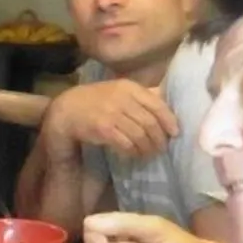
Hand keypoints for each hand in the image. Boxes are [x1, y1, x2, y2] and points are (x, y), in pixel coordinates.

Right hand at [44, 79, 180, 159]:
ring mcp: (112, 114)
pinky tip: (134, 154)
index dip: (169, 120)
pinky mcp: (104, 129)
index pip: (156, 104)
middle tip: (162, 148)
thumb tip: (166, 100)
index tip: (175, 133)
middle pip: (150, 122)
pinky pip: (126, 144)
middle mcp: (122, 99)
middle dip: (159, 139)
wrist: (67, 110)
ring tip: (149, 153)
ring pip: (140, 135)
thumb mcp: (118, 90)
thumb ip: (140, 95)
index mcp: (129, 87)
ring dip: (147, 148)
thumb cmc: (96, 101)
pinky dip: (133, 152)